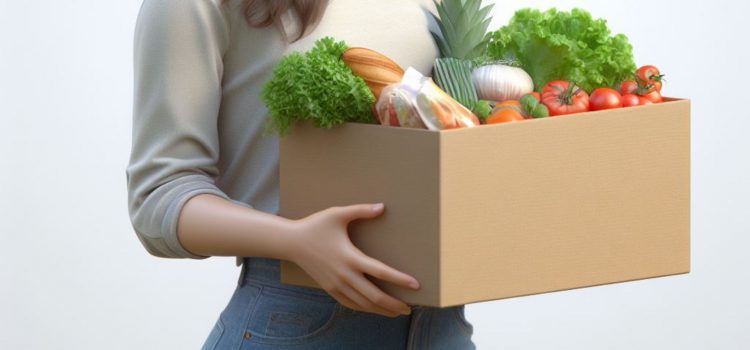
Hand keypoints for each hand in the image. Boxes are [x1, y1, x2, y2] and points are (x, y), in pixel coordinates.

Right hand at [287, 203, 419, 317]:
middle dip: (393, 304)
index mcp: (349, 257)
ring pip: (363, 303)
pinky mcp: (329, 288)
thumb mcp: (338, 214)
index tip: (415, 285)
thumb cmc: (315, 225)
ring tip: (397, 312)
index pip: (380, 272)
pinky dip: (365, 308)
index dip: (399, 279)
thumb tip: (382, 207)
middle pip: (374, 295)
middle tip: (410, 308)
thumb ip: (361, 210)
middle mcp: (344, 274)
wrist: (291, 242)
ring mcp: (336, 284)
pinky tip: (374, 309)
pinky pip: (350, 304)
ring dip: (381, 309)